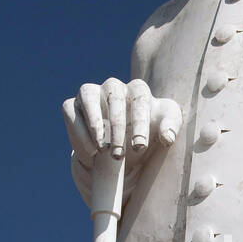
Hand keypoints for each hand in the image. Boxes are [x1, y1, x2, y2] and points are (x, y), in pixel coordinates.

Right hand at [62, 77, 181, 183]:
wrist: (123, 142)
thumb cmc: (148, 130)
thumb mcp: (164, 127)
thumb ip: (171, 128)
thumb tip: (168, 137)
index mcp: (138, 90)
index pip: (140, 100)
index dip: (140, 124)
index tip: (140, 146)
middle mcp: (113, 86)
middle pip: (114, 98)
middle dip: (117, 128)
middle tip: (119, 155)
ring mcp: (91, 93)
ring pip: (88, 96)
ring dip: (95, 124)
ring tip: (102, 150)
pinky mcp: (72, 104)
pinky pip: (70, 111)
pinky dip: (78, 131)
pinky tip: (90, 152)